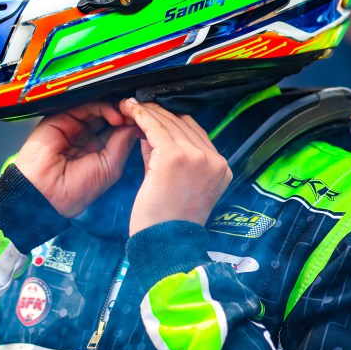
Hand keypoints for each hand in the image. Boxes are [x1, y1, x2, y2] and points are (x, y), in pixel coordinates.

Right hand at [13, 101, 137, 217]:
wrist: (46, 192)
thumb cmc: (73, 191)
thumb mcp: (109, 169)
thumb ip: (121, 145)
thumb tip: (135, 128)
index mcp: (96, 154)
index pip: (117, 133)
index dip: (131, 127)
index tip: (147, 125)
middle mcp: (85, 140)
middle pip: (109, 119)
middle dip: (126, 116)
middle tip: (140, 116)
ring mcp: (74, 129)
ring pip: (99, 110)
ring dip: (117, 111)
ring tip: (128, 116)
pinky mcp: (62, 119)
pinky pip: (85, 106)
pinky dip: (103, 107)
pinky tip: (115, 116)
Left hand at [119, 98, 231, 235]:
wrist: (168, 244)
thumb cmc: (168, 222)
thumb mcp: (176, 183)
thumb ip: (166, 157)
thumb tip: (148, 133)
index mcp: (220, 168)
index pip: (195, 132)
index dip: (172, 120)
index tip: (153, 114)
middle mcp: (213, 159)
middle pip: (183, 124)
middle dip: (158, 113)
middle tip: (137, 105)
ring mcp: (197, 156)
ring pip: (169, 122)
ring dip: (147, 111)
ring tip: (129, 105)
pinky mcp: (175, 156)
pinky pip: (155, 127)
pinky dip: (141, 116)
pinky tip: (130, 109)